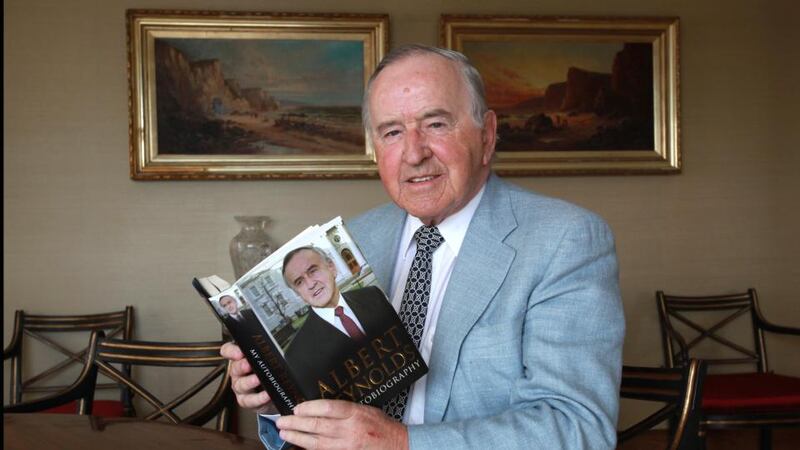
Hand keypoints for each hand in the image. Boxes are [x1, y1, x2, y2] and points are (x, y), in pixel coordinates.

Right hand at [220, 342, 275, 413]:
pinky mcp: (247, 400)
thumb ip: (265, 350)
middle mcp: (238, 372)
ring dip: (249, 382)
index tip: (239, 352)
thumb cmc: (267, 371)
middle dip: (241, 366)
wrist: (273, 392)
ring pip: (240, 385)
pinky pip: (249, 400)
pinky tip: (267, 395)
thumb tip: (271, 345)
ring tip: (258, 380)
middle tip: (248, 364)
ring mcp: (241, 387)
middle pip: (235, 368)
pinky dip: (258, 398)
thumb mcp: (266, 358)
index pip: (228, 350)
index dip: (231, 351)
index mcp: (240, 358)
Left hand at [276, 400, 407, 449]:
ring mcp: (346, 445)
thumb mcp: (366, 409)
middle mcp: (350, 430)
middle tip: (281, 420)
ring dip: (297, 437)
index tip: (297, 407)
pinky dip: (309, 447)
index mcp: (356, 413)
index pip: (328, 409)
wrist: (397, 445)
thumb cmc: (381, 425)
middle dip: (296, 423)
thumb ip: (345, 409)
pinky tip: (299, 444)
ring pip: (316, 442)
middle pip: (318, 426)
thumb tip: (320, 407)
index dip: (310, 408)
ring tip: (284, 432)